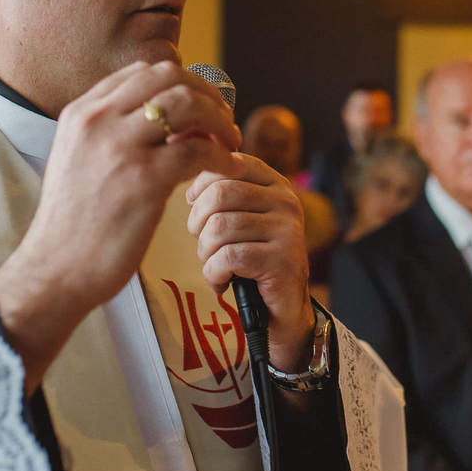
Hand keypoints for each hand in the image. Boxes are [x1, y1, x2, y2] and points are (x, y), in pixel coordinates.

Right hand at [0, 60, 243, 391]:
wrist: (55, 270)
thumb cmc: (74, 225)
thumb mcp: (80, 160)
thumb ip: (113, 133)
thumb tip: (164, 120)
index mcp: (82, 113)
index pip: (143, 72)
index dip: (182, 84)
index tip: (201, 109)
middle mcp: (98, 120)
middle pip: (170, 77)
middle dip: (206, 95)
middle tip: (223, 123)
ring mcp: (120, 147)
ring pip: (188, 103)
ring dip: (219, 119)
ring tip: (230, 143)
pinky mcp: (143, 179)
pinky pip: (199, 149)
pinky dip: (222, 155)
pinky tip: (227, 169)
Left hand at [186, 154, 315, 372]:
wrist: (281, 308)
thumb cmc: (252, 258)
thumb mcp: (241, 217)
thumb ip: (222, 191)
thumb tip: (184, 166)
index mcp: (275, 184)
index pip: (231, 162)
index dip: (203, 182)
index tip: (194, 203)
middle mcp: (286, 201)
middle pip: (220, 194)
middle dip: (199, 222)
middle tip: (203, 242)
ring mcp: (288, 230)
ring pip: (220, 228)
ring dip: (206, 253)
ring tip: (215, 265)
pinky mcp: (282, 260)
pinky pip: (228, 257)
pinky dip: (215, 273)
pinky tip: (221, 282)